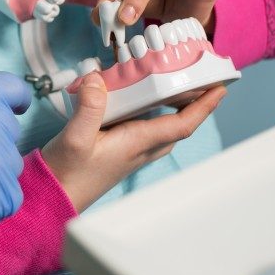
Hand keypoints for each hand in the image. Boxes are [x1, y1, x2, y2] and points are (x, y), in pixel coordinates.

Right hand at [42, 72, 224, 210]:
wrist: (54, 196)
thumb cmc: (67, 173)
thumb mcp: (75, 137)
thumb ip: (89, 107)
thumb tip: (98, 78)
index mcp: (136, 143)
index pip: (181, 125)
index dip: (203, 107)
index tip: (220, 89)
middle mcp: (138, 148)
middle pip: (176, 125)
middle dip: (192, 104)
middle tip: (199, 80)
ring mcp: (128, 151)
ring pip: (160, 128)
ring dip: (172, 108)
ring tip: (172, 84)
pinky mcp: (116, 150)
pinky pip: (143, 128)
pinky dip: (148, 111)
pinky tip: (134, 100)